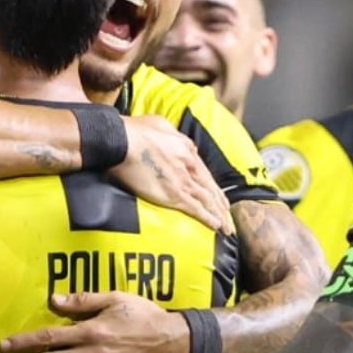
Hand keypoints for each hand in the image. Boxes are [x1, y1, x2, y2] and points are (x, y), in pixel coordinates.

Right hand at [113, 115, 232, 233]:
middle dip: (222, 205)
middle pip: (211, 188)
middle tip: (229, 218)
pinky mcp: (174, 194)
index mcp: (186, 149)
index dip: (213, 187)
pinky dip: (208, 218)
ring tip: (227, 228)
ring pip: (208, 201)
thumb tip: (173, 137)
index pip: (204, 172)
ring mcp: (184, 181)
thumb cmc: (135, 131)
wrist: (123, 141)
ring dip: (219, 216)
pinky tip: (216, 226)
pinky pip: (196, 209)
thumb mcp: (159, 124)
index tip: (218, 196)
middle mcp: (190, 165)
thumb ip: (171, 133)